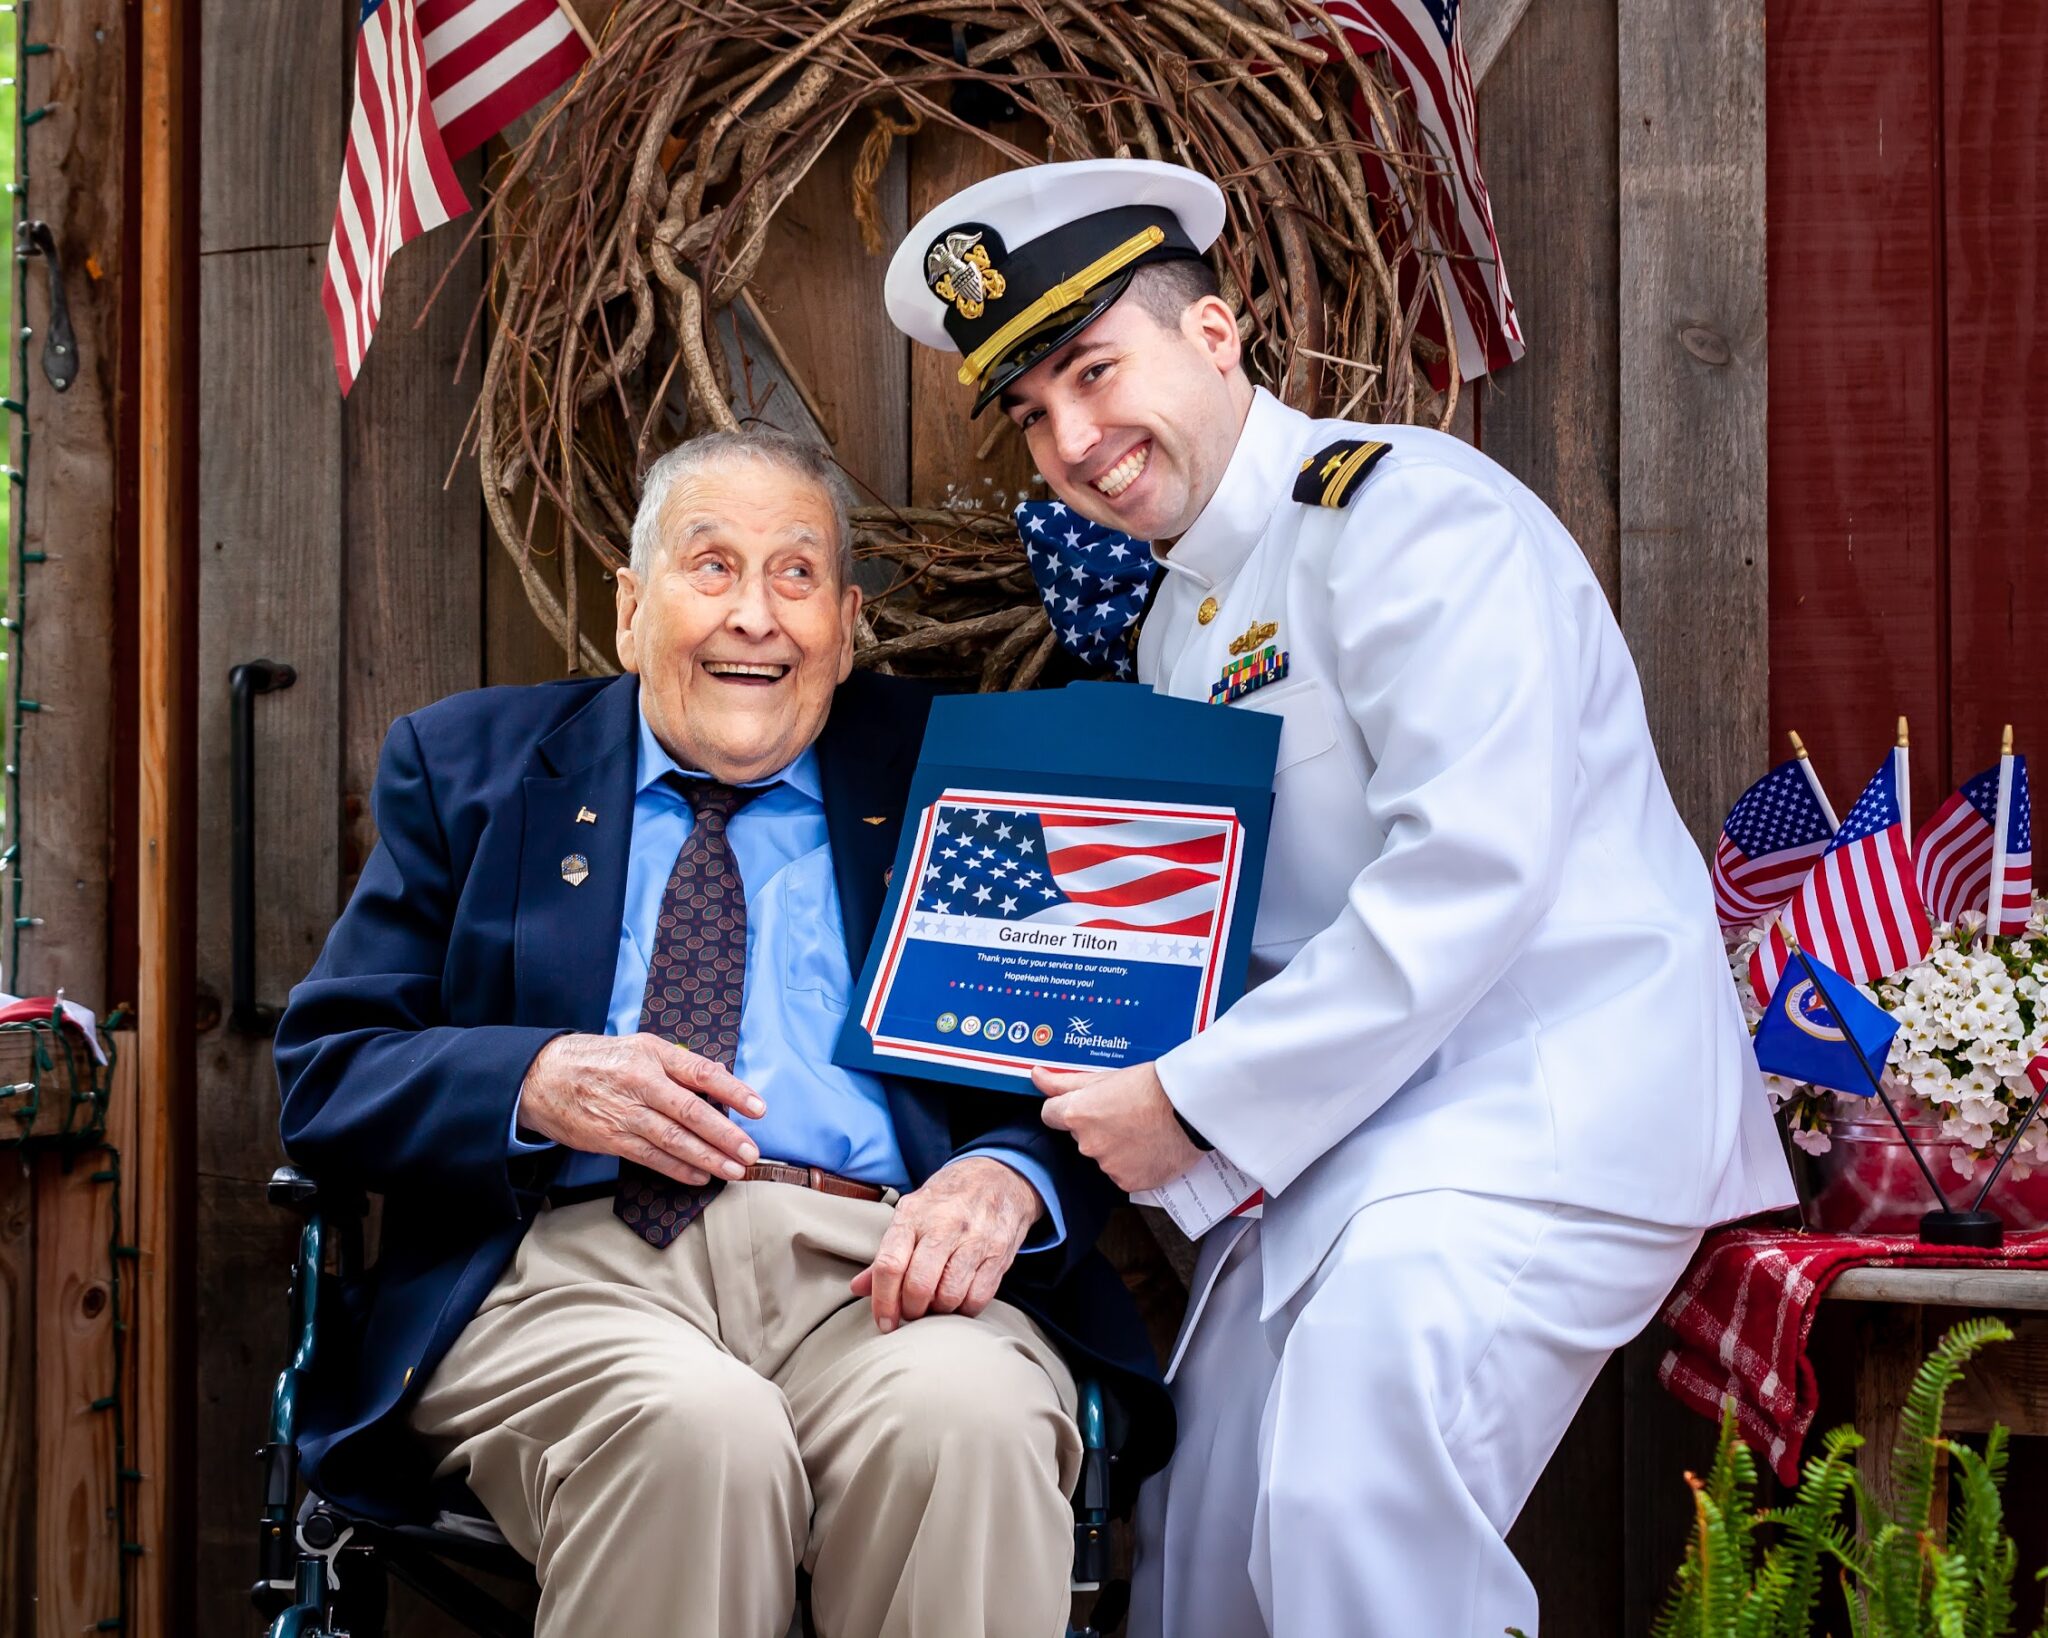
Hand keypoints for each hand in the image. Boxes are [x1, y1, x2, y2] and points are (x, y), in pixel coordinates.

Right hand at [516, 1033, 765, 1187]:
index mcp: (652, 1054)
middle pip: (691, 1111)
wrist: (542, 1077)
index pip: (701, 1072)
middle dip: (725, 1135)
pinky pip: (650, 1157)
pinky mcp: (610, 1138)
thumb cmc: (599, 1059)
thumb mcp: (639, 1047)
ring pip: (673, 1139)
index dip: (733, 1091)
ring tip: (733, 1170)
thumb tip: (718, 1082)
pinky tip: (699, 1176)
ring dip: (707, 1157)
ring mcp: (624, 1112)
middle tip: (750, 1152)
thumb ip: (676, 1065)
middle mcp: (640, 1082)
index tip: (759, 1109)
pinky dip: (677, 1168)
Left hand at [849, 1156, 1040, 1332]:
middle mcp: (944, 1225)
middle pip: (919, 1285)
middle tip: (912, 1311)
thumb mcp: (913, 1213)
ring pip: (949, 1296)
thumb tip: (858, 1288)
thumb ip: (887, 1252)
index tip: (884, 1322)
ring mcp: (975, 1239)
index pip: (889, 1264)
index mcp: (914, 1215)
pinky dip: (965, 1308)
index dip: (883, 1301)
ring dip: (938, 1311)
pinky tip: (959, 1298)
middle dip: (911, 1310)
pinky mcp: (999, 1254)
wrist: (998, 1176)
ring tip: (936, 1302)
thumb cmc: (948, 1199)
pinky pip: (978, 1298)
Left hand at [1033, 1060, 1200, 1191]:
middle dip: (1098, 1128)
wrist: (1191, 1108)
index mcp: (1077, 1114)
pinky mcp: (1129, 1182)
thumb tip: (1036, 1076)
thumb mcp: (1106, 1076)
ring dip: (1117, 1147)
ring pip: (1103, 1157)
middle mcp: (1087, 1144)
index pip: (1051, 1115)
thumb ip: (1065, 1082)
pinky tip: (1151, 1148)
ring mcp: (1108, 1166)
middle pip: (1080, 1137)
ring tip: (1144, 1130)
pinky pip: (1124, 1174)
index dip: (1068, 1108)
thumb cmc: (1154, 1087)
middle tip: (1126, 1114)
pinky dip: (1134, 1165)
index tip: (1087, 1106)